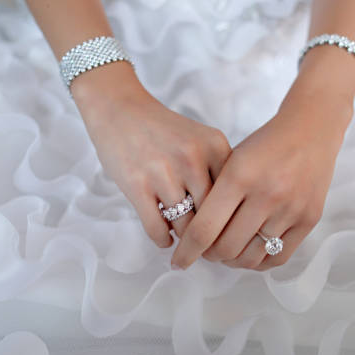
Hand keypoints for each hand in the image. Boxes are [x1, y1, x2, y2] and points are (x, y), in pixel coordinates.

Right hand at [72, 63, 230, 247]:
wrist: (120, 109)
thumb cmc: (163, 130)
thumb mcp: (201, 140)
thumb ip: (217, 172)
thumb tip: (226, 223)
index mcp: (215, 146)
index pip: (234, 196)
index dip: (231, 220)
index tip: (226, 233)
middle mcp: (193, 158)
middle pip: (212, 216)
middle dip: (209, 236)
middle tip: (205, 246)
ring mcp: (164, 172)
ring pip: (185, 227)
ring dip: (184, 238)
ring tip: (183, 238)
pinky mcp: (136, 185)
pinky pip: (157, 228)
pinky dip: (162, 239)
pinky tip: (164, 236)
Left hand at [169, 91, 351, 269]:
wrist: (310, 129)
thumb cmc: (263, 145)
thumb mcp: (230, 160)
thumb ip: (211, 195)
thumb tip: (191, 236)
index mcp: (238, 175)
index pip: (204, 229)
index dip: (187, 251)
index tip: (178, 261)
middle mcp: (266, 194)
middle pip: (226, 248)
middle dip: (209, 256)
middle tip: (204, 251)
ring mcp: (290, 209)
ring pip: (250, 257)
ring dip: (232, 261)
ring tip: (226, 252)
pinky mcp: (309, 219)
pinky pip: (278, 258)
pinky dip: (258, 262)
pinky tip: (248, 252)